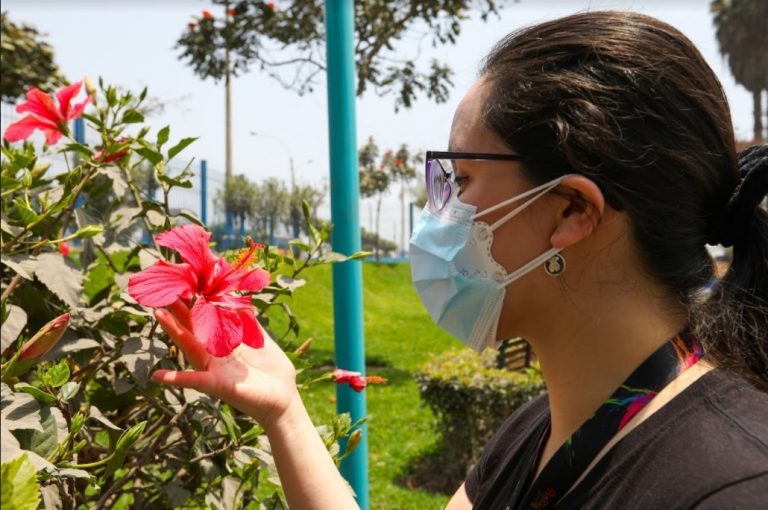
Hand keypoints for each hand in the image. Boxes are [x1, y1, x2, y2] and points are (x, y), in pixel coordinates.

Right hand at [152, 300, 298, 428]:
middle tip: (162, 290)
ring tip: (158, 313)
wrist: (282, 395)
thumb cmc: (270, 367)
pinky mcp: (218, 384)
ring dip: (173, 330)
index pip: (206, 317)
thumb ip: (247, 320)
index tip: (184, 282)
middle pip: (192, 327)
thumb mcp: (259, 338)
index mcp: (224, 340)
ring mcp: (213, 368)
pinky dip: (176, 379)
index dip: (195, 301)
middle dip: (178, 309)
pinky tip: (158, 376)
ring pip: (189, 346)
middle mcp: (214, 353)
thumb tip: (239, 296)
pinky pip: (194, 381)